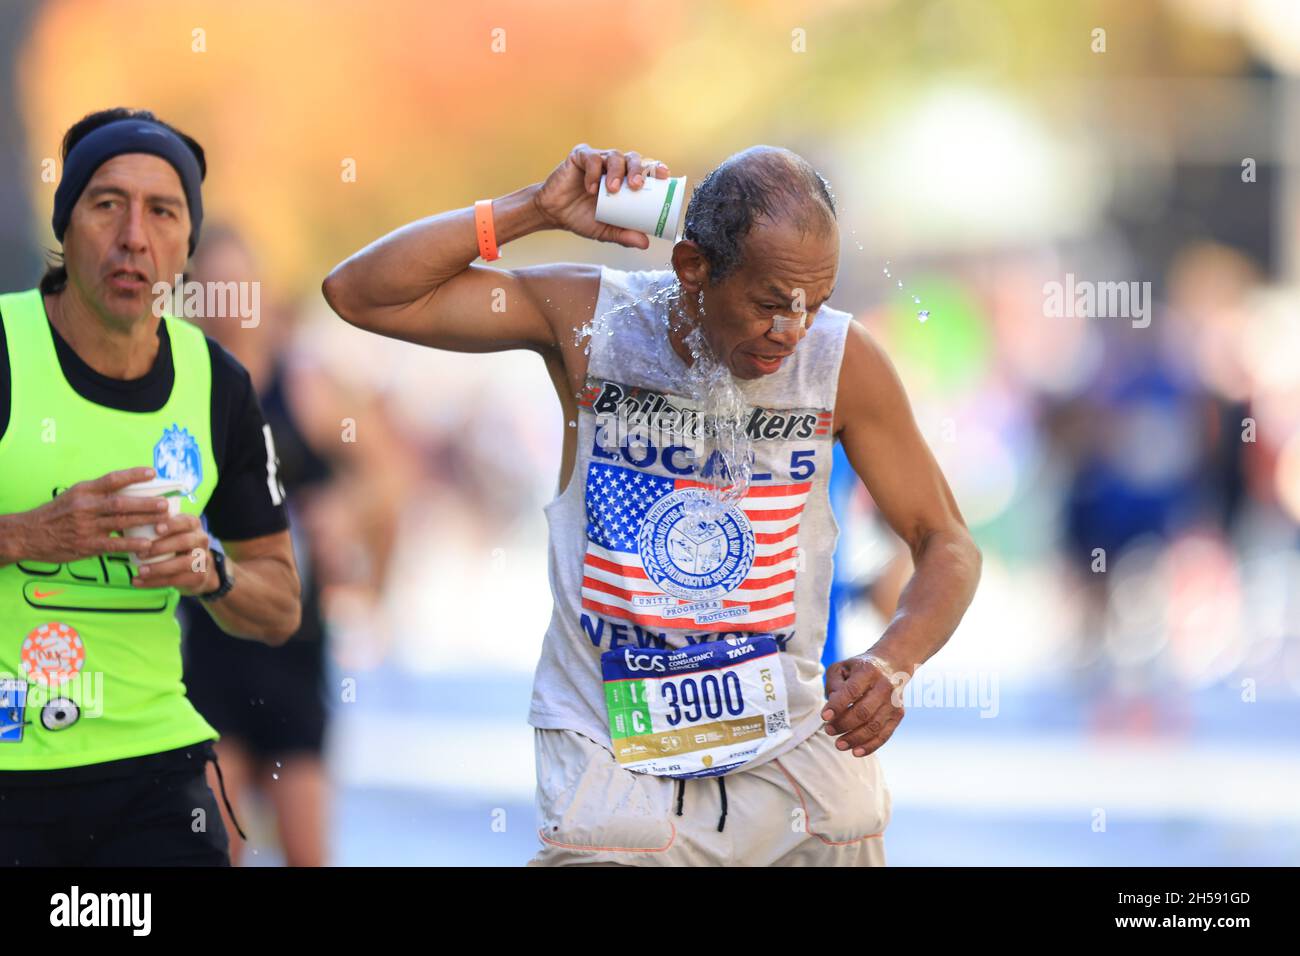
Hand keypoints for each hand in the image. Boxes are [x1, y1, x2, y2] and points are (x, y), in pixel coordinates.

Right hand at [10, 466, 168, 563]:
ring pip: (120, 521)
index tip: (152, 472)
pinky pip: (114, 545)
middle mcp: (85, 507)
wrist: (29, 534)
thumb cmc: (57, 514)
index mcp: (84, 491)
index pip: (112, 479)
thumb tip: (131, 490)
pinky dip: (132, 544)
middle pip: (120, 502)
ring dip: (144, 520)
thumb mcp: (75, 496)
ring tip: (164, 520)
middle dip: (146, 503)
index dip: (133, 475)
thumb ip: (99, 493)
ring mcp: (86, 526)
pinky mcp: (86, 545)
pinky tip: (147, 544)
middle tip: (165, 503)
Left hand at [130, 511, 219, 594]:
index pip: (185, 521)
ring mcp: (203, 559)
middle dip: (161, 547)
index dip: (172, 525)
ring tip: (140, 571)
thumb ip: (149, 526)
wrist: (197, 570)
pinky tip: (138, 582)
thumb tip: (118, 521)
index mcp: (193, 524)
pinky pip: (177, 580)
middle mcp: (201, 540)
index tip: (156, 529)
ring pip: (183, 563)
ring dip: (159, 568)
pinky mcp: (199, 577)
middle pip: (185, 541)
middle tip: (139, 554)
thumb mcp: (169, 533)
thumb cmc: (174, 545)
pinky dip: (156, 582)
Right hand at [533, 144, 671, 248]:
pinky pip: (591, 158)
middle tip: (636, 186)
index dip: (655, 168)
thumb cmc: (582, 218)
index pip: (644, 168)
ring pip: (614, 156)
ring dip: (617, 171)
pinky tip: (591, 188)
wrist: (554, 214)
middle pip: (633, 158)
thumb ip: (624, 235)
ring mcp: (597, 159)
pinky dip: (594, 172)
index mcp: (624, 179)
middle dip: (638, 170)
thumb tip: (645, 243)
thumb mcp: (606, 230)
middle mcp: (613, 165)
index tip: (664, 175)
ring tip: (612, 189)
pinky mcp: (579, 156)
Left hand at [821, 654, 907, 756]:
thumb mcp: (842, 668)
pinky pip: (885, 734)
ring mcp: (893, 701)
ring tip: (839, 744)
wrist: (892, 665)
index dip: (837, 705)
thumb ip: (834, 685)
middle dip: (843, 725)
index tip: (824, 717)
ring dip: (854, 739)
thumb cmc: (859, 669)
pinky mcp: (898, 714)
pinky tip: (855, 752)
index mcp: (868, 671)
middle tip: (829, 731)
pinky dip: (870, 746)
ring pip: (874, 726)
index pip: (852, 691)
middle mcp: (884, 686)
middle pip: (863, 712)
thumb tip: (833, 708)